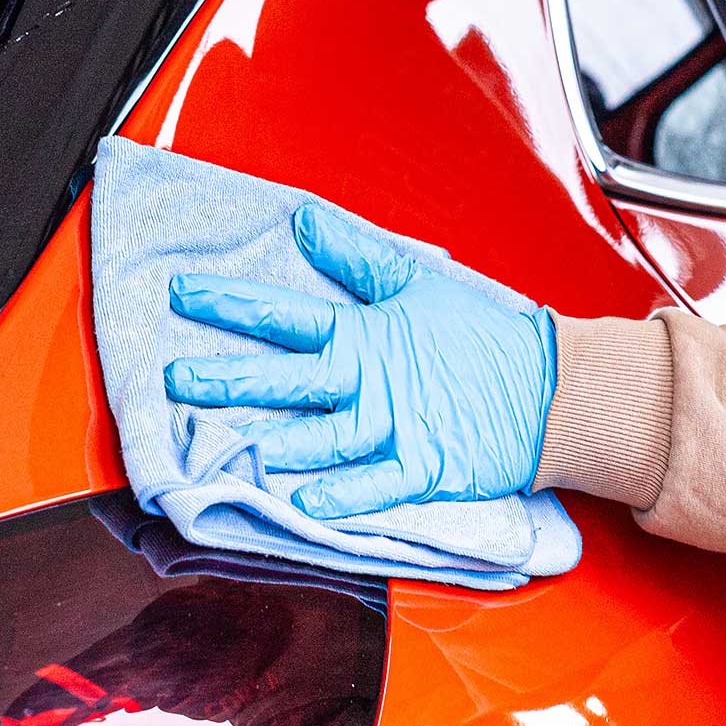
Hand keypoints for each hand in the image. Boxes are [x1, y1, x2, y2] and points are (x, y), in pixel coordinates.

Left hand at [163, 202, 558, 518]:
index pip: (282, 314)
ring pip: (320, 437)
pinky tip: (306, 503)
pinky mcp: (422, 468)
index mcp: (364, 333)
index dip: (228, 302)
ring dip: (272, 442)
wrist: (550, 388)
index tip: (179, 293)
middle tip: (174, 379)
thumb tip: (304, 222)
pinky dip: (342, 496)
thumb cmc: (485, 337)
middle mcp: (369, 381)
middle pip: (284, 379)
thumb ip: (355, 257)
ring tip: (226, 446)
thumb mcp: (418, 284)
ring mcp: (394, 427)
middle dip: (226, 377)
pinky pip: (374, 487)